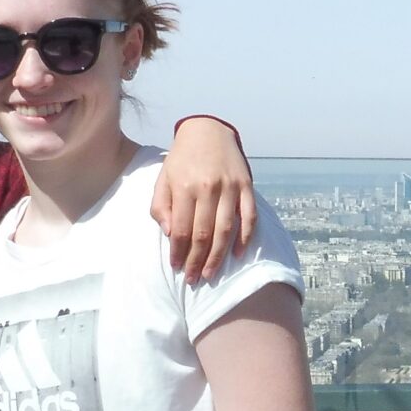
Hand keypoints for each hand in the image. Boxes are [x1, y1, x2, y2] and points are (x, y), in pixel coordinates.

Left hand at [153, 119, 256, 283]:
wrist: (207, 130)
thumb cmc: (181, 160)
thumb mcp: (163, 179)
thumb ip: (162, 207)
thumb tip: (172, 235)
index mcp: (184, 187)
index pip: (182, 229)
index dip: (179, 252)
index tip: (177, 268)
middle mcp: (208, 188)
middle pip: (203, 234)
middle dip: (197, 261)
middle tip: (194, 279)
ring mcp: (230, 187)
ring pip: (225, 230)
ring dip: (218, 256)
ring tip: (211, 273)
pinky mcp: (246, 186)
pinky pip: (249, 217)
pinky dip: (245, 238)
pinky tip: (238, 254)